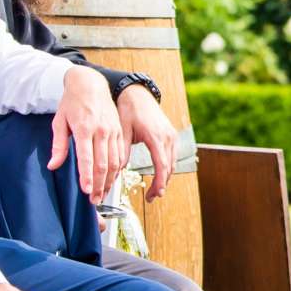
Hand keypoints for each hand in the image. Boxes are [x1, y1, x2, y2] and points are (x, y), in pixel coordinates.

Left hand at [50, 67, 127, 204]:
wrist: (90, 84)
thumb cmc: (72, 103)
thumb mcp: (59, 122)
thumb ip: (58, 146)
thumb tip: (53, 165)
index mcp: (84, 128)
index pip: (86, 158)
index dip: (87, 176)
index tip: (86, 190)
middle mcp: (101, 131)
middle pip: (103, 163)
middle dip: (99, 184)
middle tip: (94, 200)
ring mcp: (113, 131)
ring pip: (115, 162)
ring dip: (109, 181)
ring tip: (102, 194)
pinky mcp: (119, 131)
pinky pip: (120, 155)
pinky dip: (116, 170)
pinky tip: (111, 179)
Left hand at [116, 85, 178, 203]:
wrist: (137, 93)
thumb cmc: (128, 109)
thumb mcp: (122, 130)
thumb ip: (121, 151)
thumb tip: (117, 170)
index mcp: (155, 136)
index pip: (162, 165)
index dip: (160, 182)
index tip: (155, 194)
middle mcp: (167, 137)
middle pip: (169, 167)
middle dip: (161, 185)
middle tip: (150, 197)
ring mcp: (172, 135)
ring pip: (173, 163)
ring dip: (165, 178)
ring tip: (154, 190)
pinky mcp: (171, 135)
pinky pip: (172, 156)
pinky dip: (167, 168)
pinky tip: (159, 175)